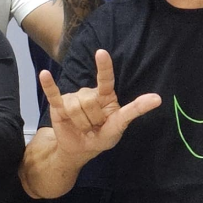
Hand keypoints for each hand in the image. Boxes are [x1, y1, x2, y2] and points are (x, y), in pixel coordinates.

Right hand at [37, 49, 160, 158]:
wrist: (79, 148)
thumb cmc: (101, 137)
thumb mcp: (118, 128)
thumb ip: (132, 112)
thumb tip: (158, 97)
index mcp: (106, 96)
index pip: (105, 80)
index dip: (103, 67)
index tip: (101, 53)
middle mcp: (89, 94)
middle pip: (89, 101)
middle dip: (92, 120)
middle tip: (93, 128)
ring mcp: (73, 98)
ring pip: (75, 107)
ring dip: (80, 123)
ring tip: (82, 128)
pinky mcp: (58, 106)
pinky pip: (53, 95)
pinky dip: (48, 86)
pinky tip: (44, 75)